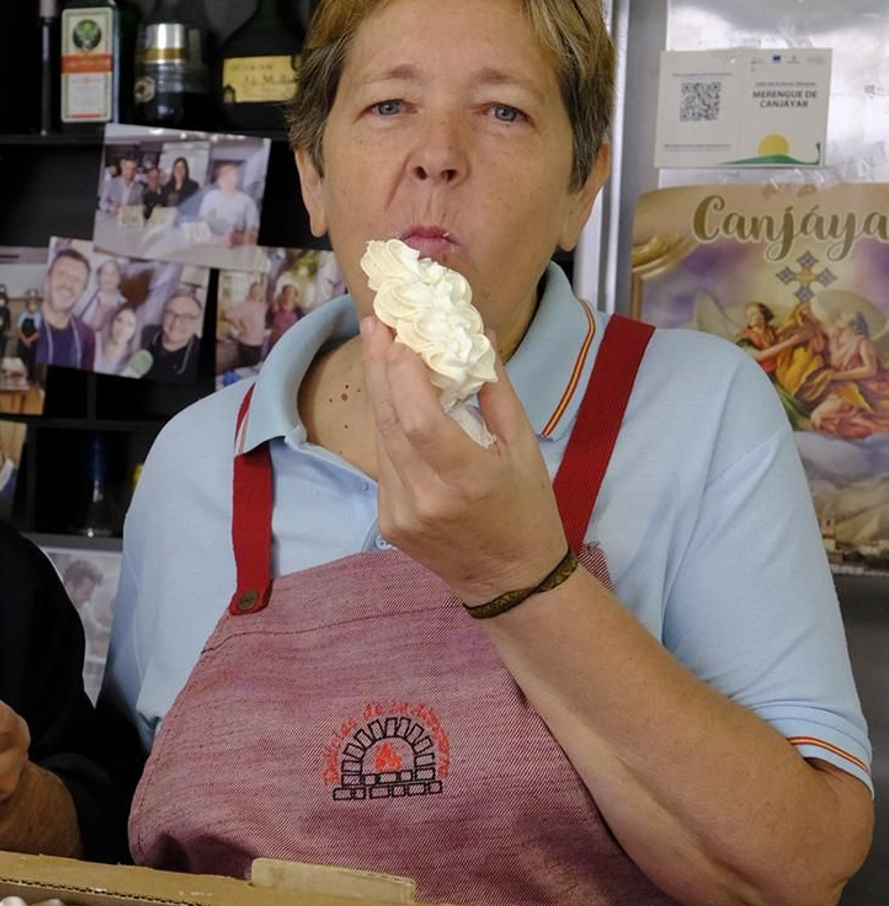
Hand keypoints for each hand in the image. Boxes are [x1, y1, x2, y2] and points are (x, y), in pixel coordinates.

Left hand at [362, 316, 568, 605]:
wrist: (510, 581)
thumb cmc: (527, 510)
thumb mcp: (524, 448)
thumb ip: (495, 389)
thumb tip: (475, 331)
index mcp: (468, 481)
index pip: (419, 420)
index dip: (403, 374)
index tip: (400, 334)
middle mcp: (427, 499)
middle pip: (389, 422)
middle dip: (380, 368)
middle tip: (377, 324)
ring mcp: (401, 514)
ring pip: (380, 439)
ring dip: (379, 392)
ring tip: (380, 349)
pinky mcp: (388, 522)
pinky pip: (382, 462)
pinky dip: (386, 426)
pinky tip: (392, 399)